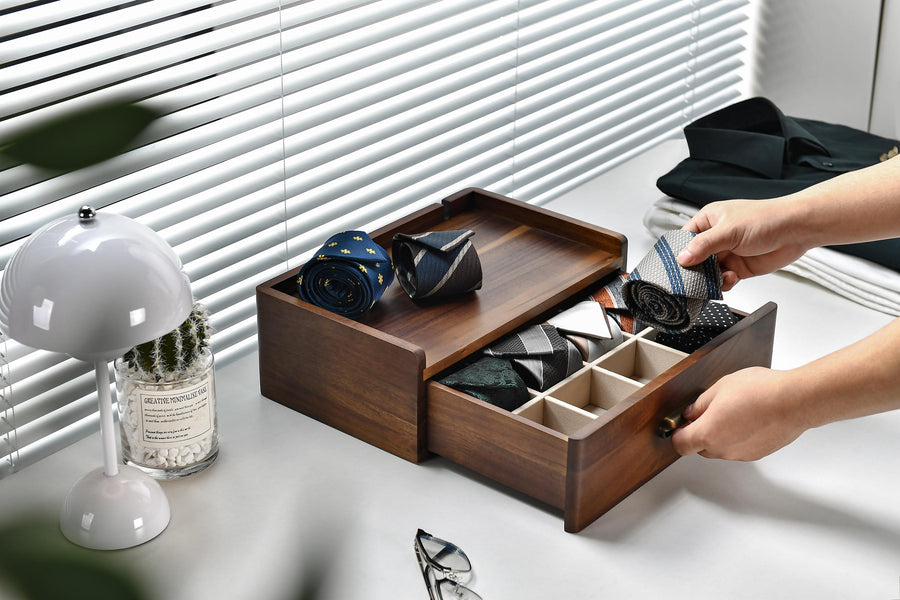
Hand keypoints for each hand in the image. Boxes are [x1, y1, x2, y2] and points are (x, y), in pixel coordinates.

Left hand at [670, 366, 808, 460]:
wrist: (795, 401)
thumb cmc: (760, 392)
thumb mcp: (720, 388)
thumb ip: (700, 404)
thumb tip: (692, 413)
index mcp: (708, 434)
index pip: (680, 444)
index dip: (678, 433)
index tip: (681, 423)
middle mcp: (724, 449)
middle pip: (700, 448)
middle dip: (699, 432)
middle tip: (707, 412)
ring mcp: (742, 454)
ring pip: (721, 448)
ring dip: (720, 435)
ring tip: (732, 410)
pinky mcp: (759, 453)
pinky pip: (739, 448)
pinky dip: (738, 437)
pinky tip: (747, 417)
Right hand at [676, 199, 807, 290]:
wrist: (796, 230)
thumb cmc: (767, 219)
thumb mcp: (728, 230)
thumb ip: (703, 245)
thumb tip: (682, 258)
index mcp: (709, 220)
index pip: (684, 238)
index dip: (678, 251)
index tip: (675, 265)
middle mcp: (717, 237)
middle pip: (695, 258)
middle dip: (695, 269)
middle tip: (692, 279)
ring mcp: (728, 253)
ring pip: (708, 271)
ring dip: (710, 278)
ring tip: (716, 278)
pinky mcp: (739, 267)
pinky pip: (723, 279)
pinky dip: (724, 283)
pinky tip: (731, 278)